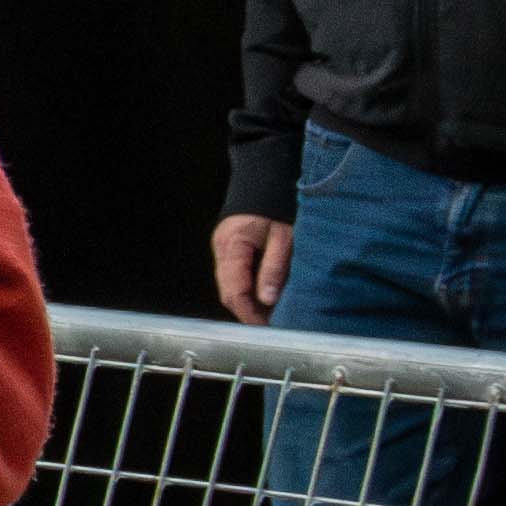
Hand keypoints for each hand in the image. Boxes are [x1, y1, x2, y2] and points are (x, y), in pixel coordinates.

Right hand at [212, 211, 292, 327]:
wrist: (266, 178)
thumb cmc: (277, 203)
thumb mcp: (284, 236)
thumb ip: (274, 268)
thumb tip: (268, 300)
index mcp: (231, 246)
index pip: (234, 291)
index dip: (250, 313)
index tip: (268, 327)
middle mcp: (222, 249)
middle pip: (230, 292)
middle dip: (250, 311)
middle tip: (273, 324)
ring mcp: (224, 249)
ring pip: (233, 285)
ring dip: (251, 301)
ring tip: (274, 312)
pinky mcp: (232, 248)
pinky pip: (238, 275)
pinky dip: (251, 288)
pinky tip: (268, 294)